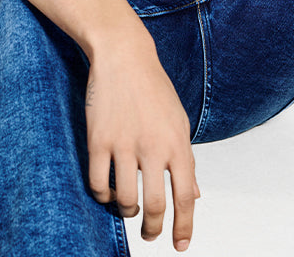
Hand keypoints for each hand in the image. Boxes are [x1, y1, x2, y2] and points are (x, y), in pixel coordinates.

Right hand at [87, 28, 199, 250]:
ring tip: (129, 209)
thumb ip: (186, 159)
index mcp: (178, 142)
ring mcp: (124, 144)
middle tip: (151, 236)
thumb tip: (195, 194)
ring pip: (125, 199)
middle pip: (156, 205)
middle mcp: (153, 146)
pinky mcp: (98, 140)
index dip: (184, 226)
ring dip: (127, 211)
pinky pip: (98, 184)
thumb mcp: (178, 121)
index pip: (186, 196)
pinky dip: (102, 196)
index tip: (180, 245)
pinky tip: (107, 193)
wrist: (124, 56)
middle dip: (154, 229)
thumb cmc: (153, 88)